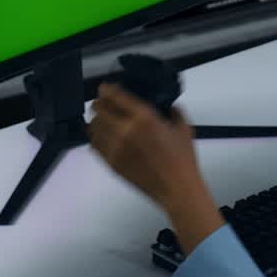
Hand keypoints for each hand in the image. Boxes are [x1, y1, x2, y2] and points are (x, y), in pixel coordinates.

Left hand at [87, 83, 225, 255]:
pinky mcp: (111, 163)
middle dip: (100, 103)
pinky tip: (103, 136)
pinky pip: (94, 145)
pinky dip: (96, 137)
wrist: (176, 189)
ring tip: (103, 119)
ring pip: (93, 126)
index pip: (115, 96)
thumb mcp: (183, 128)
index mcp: (144, 117)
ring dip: (97, 120)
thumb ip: (174, 111)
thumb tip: (166, 105)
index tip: (105, 87)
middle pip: (99, 109)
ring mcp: (115, 148)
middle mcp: (125, 130)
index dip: (106, 89)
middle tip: (104, 103)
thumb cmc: (182, 158)